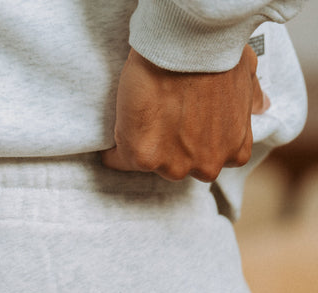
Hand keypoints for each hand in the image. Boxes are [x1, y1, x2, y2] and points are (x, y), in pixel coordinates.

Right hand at [101, 46, 268, 181]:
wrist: (189, 45)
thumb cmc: (218, 54)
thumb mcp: (246, 75)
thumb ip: (250, 98)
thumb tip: (260, 107)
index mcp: (234, 150)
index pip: (207, 160)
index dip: (192, 141)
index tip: (181, 126)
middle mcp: (206, 165)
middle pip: (179, 166)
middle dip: (169, 147)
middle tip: (159, 119)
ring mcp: (175, 165)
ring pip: (150, 165)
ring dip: (144, 148)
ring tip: (138, 121)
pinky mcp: (143, 158)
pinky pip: (120, 160)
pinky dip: (114, 150)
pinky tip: (115, 132)